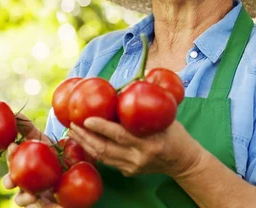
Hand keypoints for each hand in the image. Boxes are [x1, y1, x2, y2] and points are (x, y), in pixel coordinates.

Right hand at [2, 114, 59, 206]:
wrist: (74, 166)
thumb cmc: (53, 151)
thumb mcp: (44, 140)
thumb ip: (29, 129)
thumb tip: (16, 114)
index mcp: (21, 164)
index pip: (11, 160)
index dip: (9, 154)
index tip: (12, 146)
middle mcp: (24, 181)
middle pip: (12, 183)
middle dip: (10, 181)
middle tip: (14, 178)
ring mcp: (34, 194)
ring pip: (23, 200)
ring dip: (25, 198)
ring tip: (32, 197)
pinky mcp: (47, 204)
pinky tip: (51, 206)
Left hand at [67, 117, 202, 177]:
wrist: (182, 161)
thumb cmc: (175, 134)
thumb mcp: (167, 117)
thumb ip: (149, 104)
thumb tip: (132, 83)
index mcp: (149, 143)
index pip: (120, 135)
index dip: (101, 127)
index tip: (86, 118)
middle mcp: (138, 158)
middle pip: (105, 149)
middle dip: (85, 136)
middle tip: (72, 123)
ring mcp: (132, 167)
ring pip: (102, 157)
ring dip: (85, 144)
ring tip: (73, 131)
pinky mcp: (128, 172)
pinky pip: (107, 161)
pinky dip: (94, 150)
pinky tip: (85, 141)